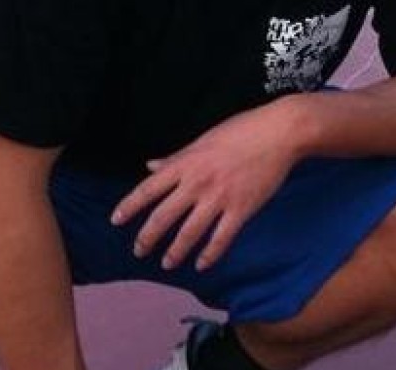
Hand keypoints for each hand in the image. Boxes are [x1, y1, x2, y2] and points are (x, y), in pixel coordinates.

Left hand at [111, 98, 304, 270]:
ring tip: (167, 263)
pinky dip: (210, 254)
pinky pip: (221, 238)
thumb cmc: (242, 130)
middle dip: (147, 238)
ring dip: (175, 251)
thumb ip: (176, 158)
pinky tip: (202, 264)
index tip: (115, 221)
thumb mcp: (203, 140)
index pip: (148, 189)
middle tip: (139, 251)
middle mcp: (197, 182)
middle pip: (164, 217)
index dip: (129, 207)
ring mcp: (220, 197)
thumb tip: (150, 166)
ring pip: (189, 233)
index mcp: (186, 163)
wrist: (279, 133)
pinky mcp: (242, 209)